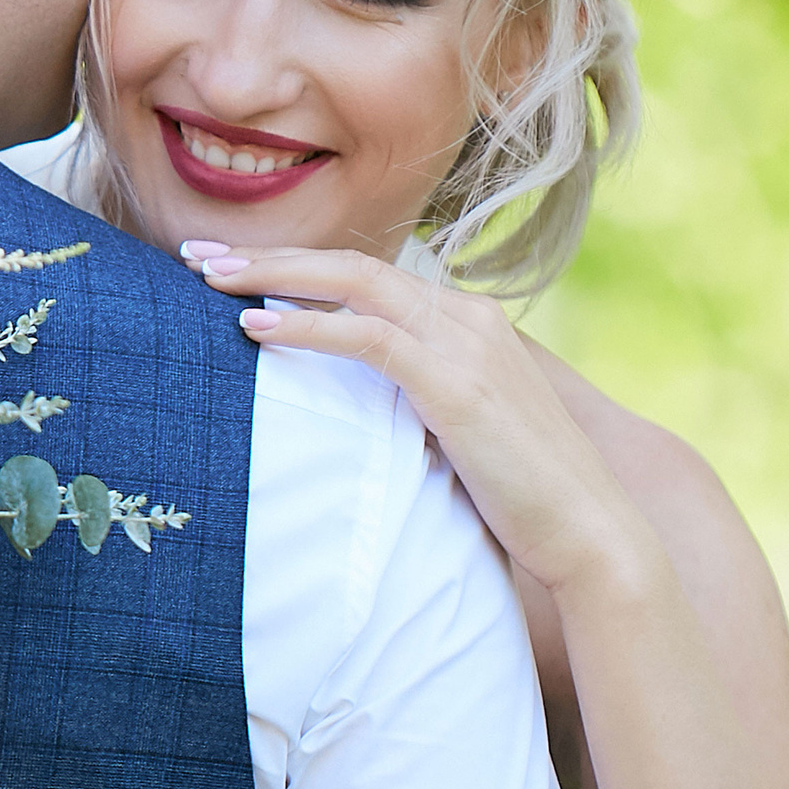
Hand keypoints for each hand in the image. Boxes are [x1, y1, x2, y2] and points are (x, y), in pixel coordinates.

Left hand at [184, 240, 660, 600]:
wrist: (592, 533)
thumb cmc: (524, 498)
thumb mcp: (459, 434)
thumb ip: (413, 403)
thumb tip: (353, 410)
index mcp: (469, 322)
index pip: (369, 276)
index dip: (299, 268)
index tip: (235, 272)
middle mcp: (468, 316)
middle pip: (350, 264)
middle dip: (269, 255)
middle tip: (196, 257)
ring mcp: (464, 344)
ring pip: (351, 282)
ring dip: (272, 274)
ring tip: (206, 280)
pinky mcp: (455, 383)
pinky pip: (365, 335)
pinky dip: (305, 325)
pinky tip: (254, 327)